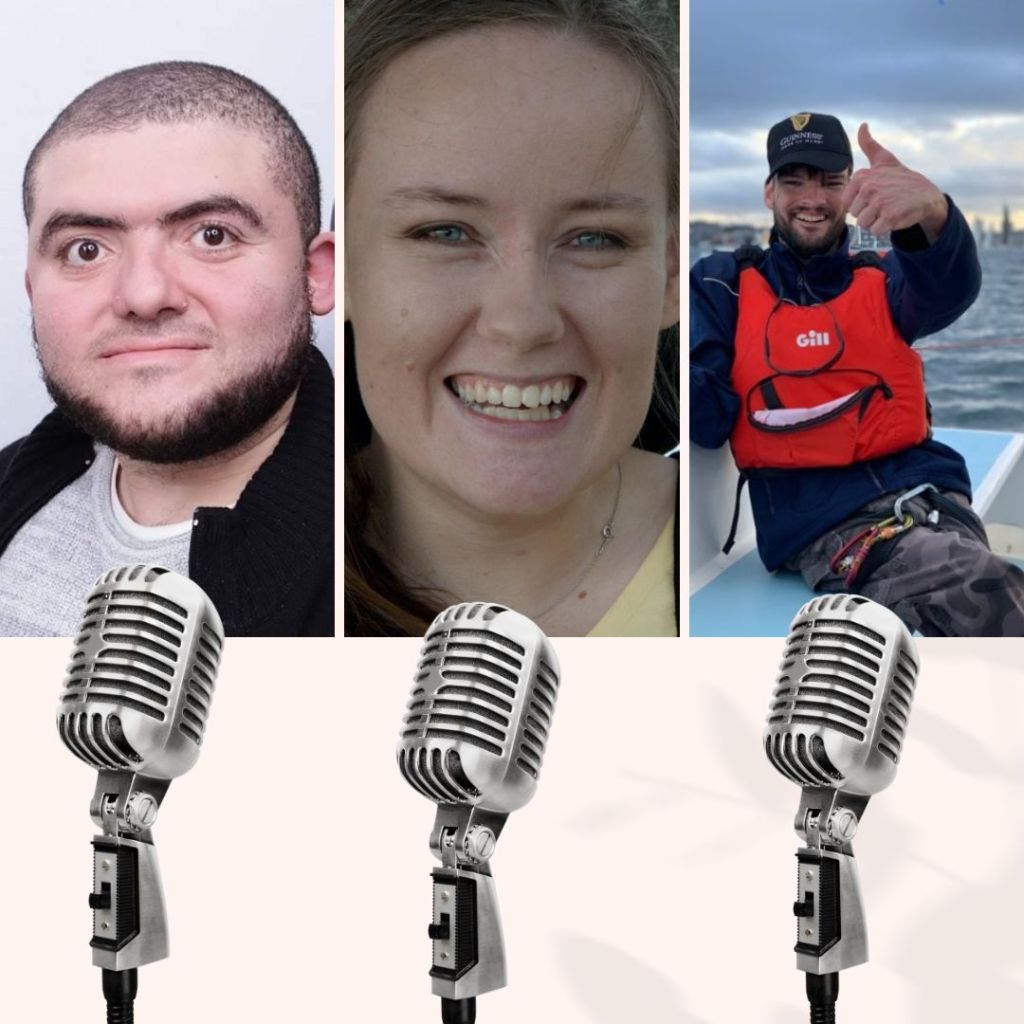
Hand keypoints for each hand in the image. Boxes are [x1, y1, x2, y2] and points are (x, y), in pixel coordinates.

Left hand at [841, 123, 948, 242]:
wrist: (926, 195)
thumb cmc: (901, 179)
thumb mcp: (884, 160)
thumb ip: (870, 144)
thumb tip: (863, 125)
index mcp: (863, 177)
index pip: (847, 203)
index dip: (860, 203)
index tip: (874, 196)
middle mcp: (870, 188)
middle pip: (855, 215)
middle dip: (868, 213)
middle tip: (884, 204)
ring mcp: (880, 202)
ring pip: (864, 225)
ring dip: (875, 222)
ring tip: (888, 210)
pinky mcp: (890, 217)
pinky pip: (875, 231)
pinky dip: (884, 229)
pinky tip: (894, 217)